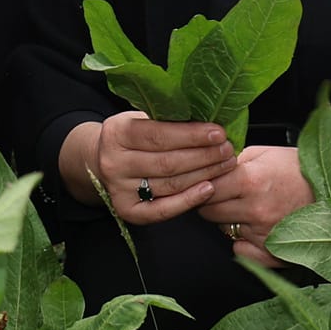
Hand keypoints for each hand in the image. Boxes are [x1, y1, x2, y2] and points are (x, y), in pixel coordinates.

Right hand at [61, 112, 235, 223]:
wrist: (103, 160)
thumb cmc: (132, 136)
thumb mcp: (140, 119)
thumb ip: (166, 120)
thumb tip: (209, 120)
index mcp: (116, 133)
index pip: (158, 136)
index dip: (192, 135)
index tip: (219, 133)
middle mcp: (113, 162)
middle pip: (167, 162)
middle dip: (204, 156)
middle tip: (228, 150)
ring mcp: (118, 188)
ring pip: (170, 184)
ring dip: (204, 175)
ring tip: (225, 165)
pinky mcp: (127, 210)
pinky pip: (163, 210)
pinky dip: (188, 200)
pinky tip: (209, 188)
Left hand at [198, 144, 330, 266]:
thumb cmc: (300, 169)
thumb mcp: (263, 152)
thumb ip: (232, 161)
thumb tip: (208, 168)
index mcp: (250, 181)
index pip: (206, 188)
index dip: (204, 182)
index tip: (207, 180)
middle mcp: (255, 210)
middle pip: (209, 211)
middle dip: (210, 201)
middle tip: (223, 194)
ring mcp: (264, 234)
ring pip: (224, 229)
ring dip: (227, 219)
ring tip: (244, 206)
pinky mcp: (274, 252)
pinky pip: (241, 250)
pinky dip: (241, 240)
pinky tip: (251, 227)